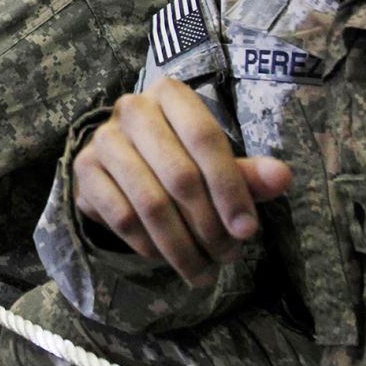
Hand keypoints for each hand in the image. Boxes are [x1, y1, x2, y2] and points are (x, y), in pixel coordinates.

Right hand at [73, 77, 291, 285]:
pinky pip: (121, 217)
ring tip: (203, 271)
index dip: (230, 188)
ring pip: (150, 203)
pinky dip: (149, 246)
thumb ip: (248, 172)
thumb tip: (282, 177)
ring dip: (181, 246)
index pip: (205, 139)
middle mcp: (131, 108)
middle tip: (227, 257)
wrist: (121, 158)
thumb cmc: (180, 156)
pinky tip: (167, 259)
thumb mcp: (216, 161)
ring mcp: (103, 139)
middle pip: (179, 175)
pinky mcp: (83, 170)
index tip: (247, 231)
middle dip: (208, 226)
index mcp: (170, 94)